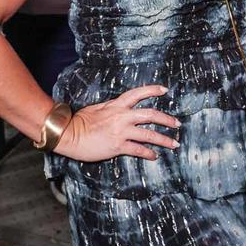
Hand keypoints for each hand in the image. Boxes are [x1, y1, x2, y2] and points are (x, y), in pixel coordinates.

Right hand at [55, 85, 180, 161]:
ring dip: (164, 140)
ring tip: (174, 144)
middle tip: (177, 124)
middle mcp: (122, 117)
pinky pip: (138, 150)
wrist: (68, 134)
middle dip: (167, 119)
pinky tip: (154, 156)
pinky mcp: (117, 146)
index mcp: (116, 105)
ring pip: (149, 134)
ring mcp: (121, 132)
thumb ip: (112, 108)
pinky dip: (148, 153)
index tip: (164, 90)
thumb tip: (121, 109)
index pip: (138, 93)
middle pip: (150, 114)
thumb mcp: (97, 109)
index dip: (153, 90)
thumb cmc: (79, 122)